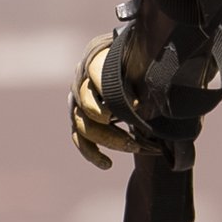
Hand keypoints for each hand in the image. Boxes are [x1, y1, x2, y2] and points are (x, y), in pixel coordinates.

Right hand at [70, 35, 140, 170]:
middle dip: (113, 127)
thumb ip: (141, 73)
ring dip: (109, 141)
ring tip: (133, 147)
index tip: (136, 105)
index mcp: (95, 58)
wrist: (129, 58)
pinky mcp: (79, 118)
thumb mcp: (142, 60)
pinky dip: (92, 153)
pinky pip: (79, 139)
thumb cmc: (138, 57)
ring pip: (83, 127)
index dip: (111, 89)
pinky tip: (108, 164)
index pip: (95, 72)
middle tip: (137, 138)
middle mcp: (81, 80)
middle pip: (88, 109)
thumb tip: (143, 103)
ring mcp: (77, 101)